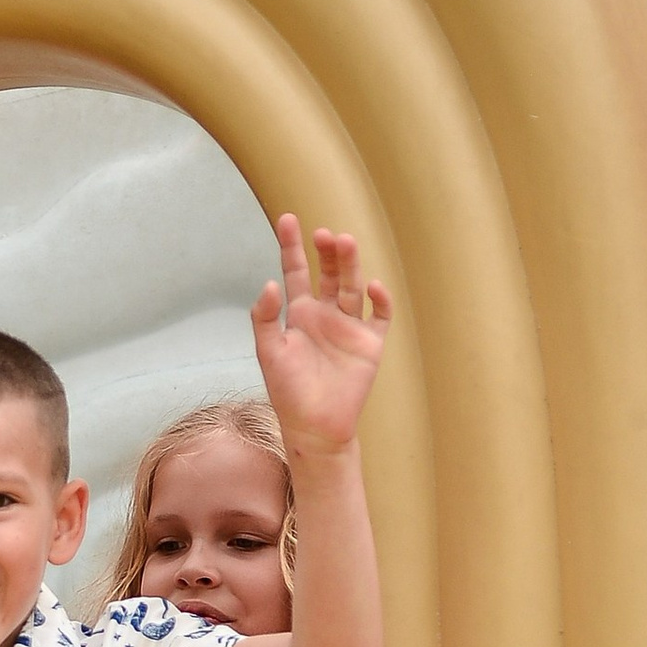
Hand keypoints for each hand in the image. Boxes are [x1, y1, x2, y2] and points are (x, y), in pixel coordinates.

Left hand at [251, 214, 390, 465]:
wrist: (314, 427)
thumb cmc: (287, 392)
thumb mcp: (269, 352)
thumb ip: (265, 318)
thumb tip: (270, 283)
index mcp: (299, 314)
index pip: (295, 271)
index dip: (291, 246)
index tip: (287, 218)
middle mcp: (326, 315)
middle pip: (329, 273)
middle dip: (327, 252)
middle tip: (324, 234)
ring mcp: (349, 327)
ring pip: (353, 286)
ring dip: (350, 265)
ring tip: (345, 242)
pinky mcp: (370, 343)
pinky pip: (380, 315)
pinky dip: (380, 299)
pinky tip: (372, 287)